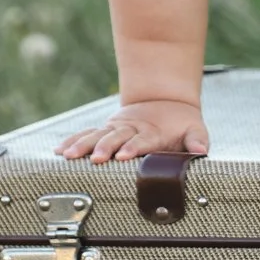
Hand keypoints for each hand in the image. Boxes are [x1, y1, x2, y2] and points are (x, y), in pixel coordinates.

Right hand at [55, 100, 208, 163]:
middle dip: (104, 147)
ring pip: (97, 135)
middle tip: (94, 158)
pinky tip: (59, 150)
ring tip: (67, 155)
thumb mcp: (195, 129)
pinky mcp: (107, 130)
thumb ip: (197, 140)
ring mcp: (117, 129)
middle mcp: (131, 130)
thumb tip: (201, 150)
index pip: (141, 141)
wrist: (166, 101)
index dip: (133, 148)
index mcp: (151, 133)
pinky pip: (87, 135)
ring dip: (82, 145)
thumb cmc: (181, 123)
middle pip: (115, 138)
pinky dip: (74, 141)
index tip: (123, 155)